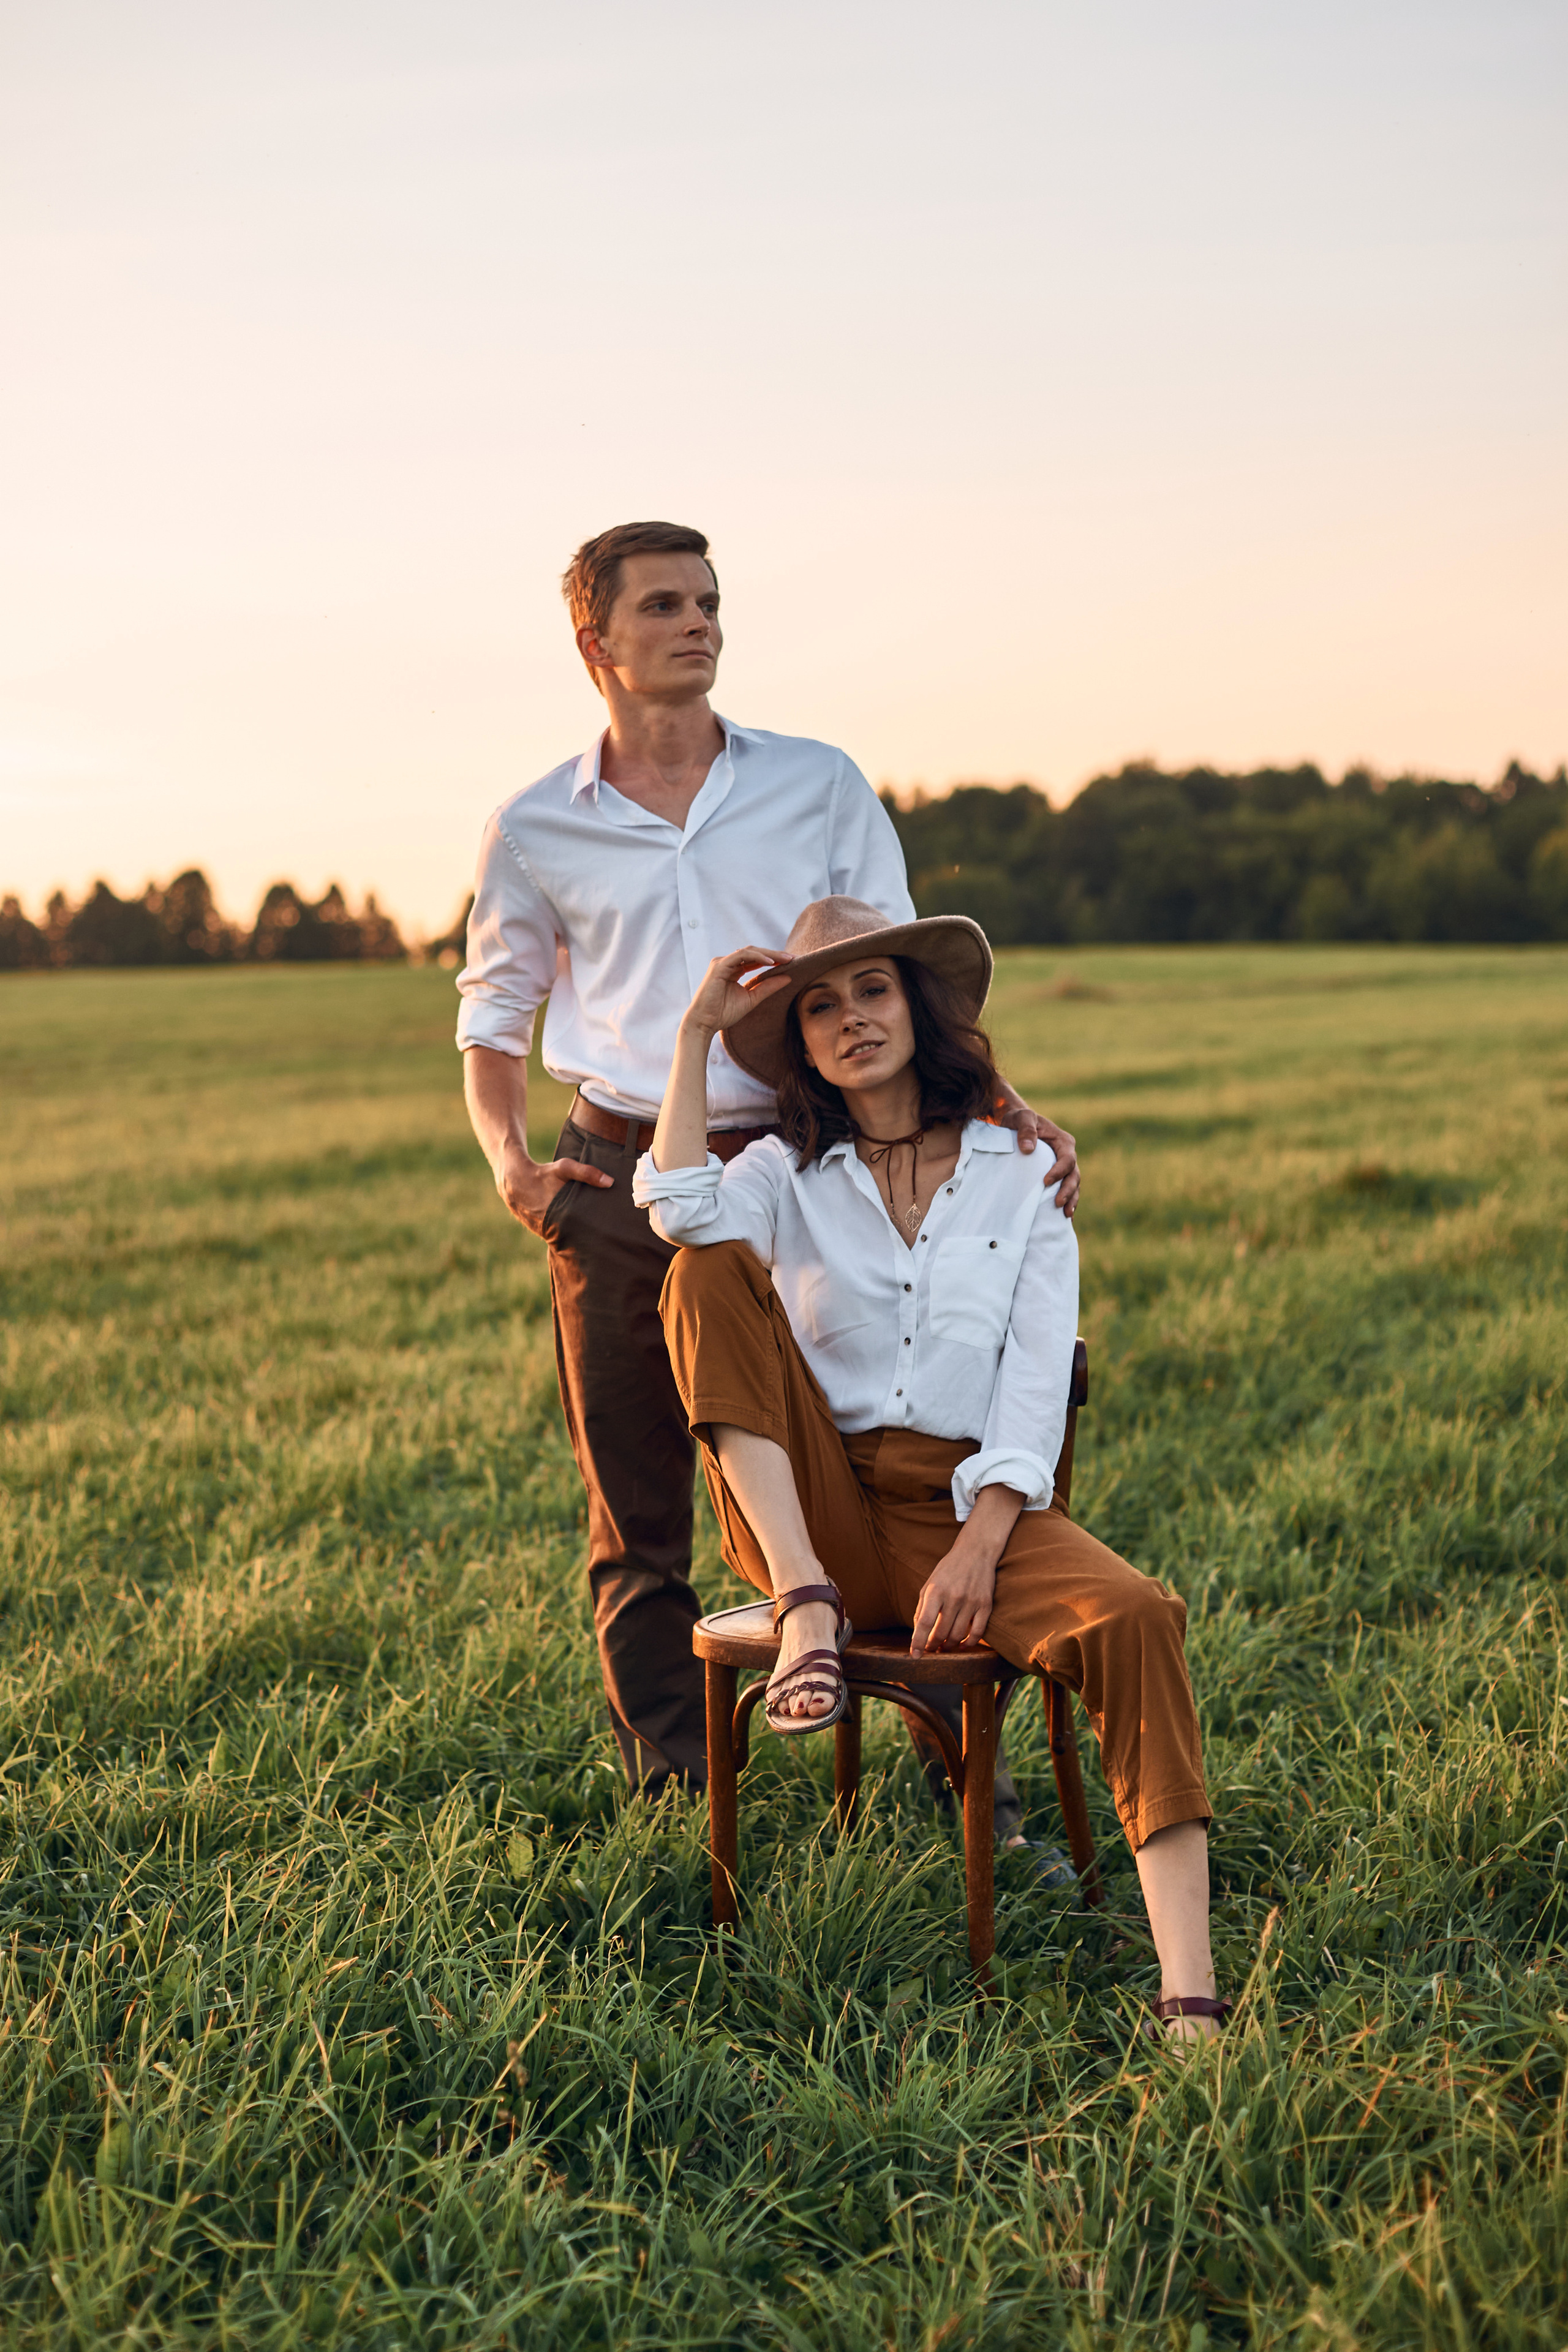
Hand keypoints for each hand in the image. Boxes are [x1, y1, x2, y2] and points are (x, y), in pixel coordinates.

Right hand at [495, 1136, 611, 1235]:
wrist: (515, 1183)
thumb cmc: (543, 1174)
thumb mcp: (564, 1168)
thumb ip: (587, 1173)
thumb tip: (610, 1182)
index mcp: (561, 1213)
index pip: (586, 1226)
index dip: (598, 1227)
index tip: (611, 1227)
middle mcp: (554, 1226)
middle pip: (580, 1234)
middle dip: (592, 1233)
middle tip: (609, 1234)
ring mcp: (547, 1232)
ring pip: (570, 1237)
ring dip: (581, 1236)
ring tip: (597, 1236)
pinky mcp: (543, 1233)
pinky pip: (561, 1237)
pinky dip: (569, 1234)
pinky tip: (579, 1232)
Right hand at [682, 946, 794, 1038]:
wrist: (705, 1023)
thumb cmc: (723, 1013)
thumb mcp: (752, 999)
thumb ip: (767, 987)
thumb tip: (788, 977)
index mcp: (734, 970)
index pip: (756, 959)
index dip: (774, 959)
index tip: (792, 962)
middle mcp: (727, 963)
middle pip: (754, 952)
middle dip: (775, 954)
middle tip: (793, 958)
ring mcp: (722, 963)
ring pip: (749, 951)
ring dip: (769, 954)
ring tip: (786, 959)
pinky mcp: (719, 966)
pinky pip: (741, 956)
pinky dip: (756, 957)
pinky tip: (770, 962)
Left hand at [910, 1543, 996, 1653]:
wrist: (976, 1552)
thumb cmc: (949, 1569)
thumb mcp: (929, 1584)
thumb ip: (922, 1607)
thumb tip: (918, 1632)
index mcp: (936, 1590)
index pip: (924, 1622)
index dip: (918, 1641)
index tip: (914, 1655)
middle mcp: (953, 1597)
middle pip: (941, 1632)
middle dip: (933, 1646)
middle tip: (931, 1650)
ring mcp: (971, 1601)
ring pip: (958, 1635)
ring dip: (949, 1646)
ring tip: (944, 1647)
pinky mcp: (986, 1605)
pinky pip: (978, 1632)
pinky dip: (969, 1643)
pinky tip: (962, 1645)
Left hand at [992, 1083, 1078, 1215]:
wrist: (1016, 1124)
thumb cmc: (1019, 1119)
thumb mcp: (1021, 1117)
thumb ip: (1025, 1129)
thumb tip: (1028, 1149)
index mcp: (1063, 1141)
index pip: (1067, 1159)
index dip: (1059, 1172)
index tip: (1045, 1181)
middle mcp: (1067, 1155)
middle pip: (1074, 1175)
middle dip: (1068, 1191)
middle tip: (1058, 1204)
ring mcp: (1063, 1166)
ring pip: (1073, 1185)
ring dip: (1071, 1199)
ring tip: (1066, 1214)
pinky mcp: (1056, 1175)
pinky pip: (1064, 1189)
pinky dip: (1066, 1201)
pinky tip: (1063, 1216)